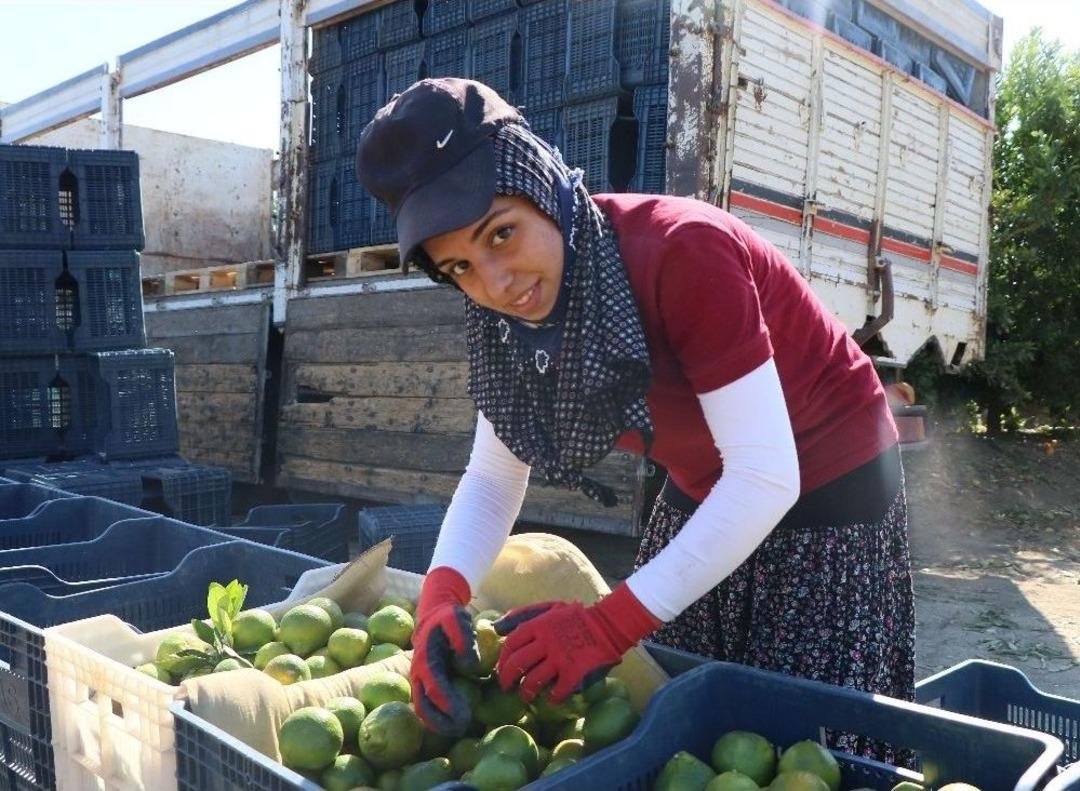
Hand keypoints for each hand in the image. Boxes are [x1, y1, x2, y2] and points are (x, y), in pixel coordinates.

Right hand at [411, 566, 479, 734]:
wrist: (435, 613)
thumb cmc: (448, 617)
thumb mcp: (457, 619)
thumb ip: (463, 638)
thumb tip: (469, 665)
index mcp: (425, 658)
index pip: (434, 685)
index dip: (447, 702)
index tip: (463, 714)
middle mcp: (418, 672)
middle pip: (423, 703)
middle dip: (440, 720)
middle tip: (461, 728)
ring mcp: (419, 679)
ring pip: (422, 707)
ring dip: (437, 722)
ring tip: (457, 731)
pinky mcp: (424, 682)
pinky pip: (426, 704)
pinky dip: (436, 717)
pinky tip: (451, 725)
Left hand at [493, 583, 660, 703]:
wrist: (607, 625)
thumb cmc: (574, 617)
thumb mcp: (547, 608)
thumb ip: (521, 615)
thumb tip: (495, 628)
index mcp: (538, 625)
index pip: (511, 645)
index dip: (502, 660)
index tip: (501, 669)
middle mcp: (546, 642)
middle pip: (517, 664)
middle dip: (507, 679)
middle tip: (507, 688)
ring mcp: (560, 658)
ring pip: (533, 680)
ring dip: (526, 692)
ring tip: (526, 697)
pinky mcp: (575, 672)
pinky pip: (557, 691)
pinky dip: (552, 698)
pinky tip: (551, 699)